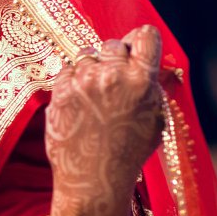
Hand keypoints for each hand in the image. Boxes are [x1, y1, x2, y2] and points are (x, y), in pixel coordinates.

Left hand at [44, 25, 165, 215]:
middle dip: (114, 58)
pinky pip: (67, 70)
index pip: (145, 36)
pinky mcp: (61, 89)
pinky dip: (72, 81)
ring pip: (87, 55)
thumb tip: (154, 64)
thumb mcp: (155, 120)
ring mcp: (84, 81)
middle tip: (113, 80)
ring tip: (94, 97)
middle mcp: (113, 75)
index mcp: (142, 81)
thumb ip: (154, 88)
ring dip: (91, 69)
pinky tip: (79, 104)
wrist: (93, 179)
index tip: (135, 48)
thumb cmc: (128, 152)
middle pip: (114, 44)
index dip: (140, 40)